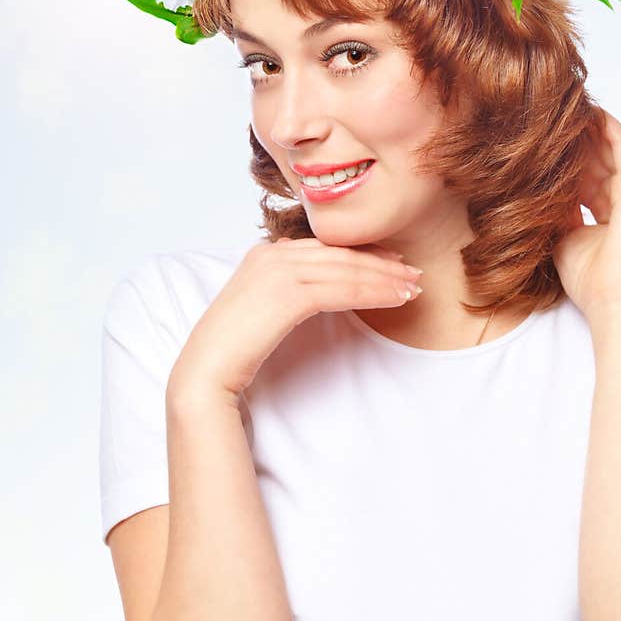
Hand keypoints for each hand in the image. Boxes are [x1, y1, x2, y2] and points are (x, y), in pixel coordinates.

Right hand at [167, 236, 423, 404]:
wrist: (207, 371)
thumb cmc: (236, 349)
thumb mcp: (263, 308)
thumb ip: (287, 289)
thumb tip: (321, 289)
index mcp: (266, 253)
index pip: (325, 248)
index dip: (363, 255)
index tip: (393, 265)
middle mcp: (272, 253)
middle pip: (339, 254)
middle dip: (381, 264)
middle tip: (414, 274)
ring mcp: (277, 270)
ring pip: (345, 270)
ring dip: (384, 279)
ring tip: (413, 289)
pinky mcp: (286, 293)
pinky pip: (341, 289)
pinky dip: (373, 292)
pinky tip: (394, 300)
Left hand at [551, 109, 620, 323]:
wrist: (612, 304)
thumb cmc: (589, 281)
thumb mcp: (561, 237)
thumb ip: (554, 212)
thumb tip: (532, 191)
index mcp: (609, 209)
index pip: (586, 173)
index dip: (565, 156)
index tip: (540, 138)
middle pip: (597, 156)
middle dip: (574, 136)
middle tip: (548, 112)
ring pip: (609, 146)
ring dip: (588, 126)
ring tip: (565, 104)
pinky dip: (607, 127)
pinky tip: (590, 111)